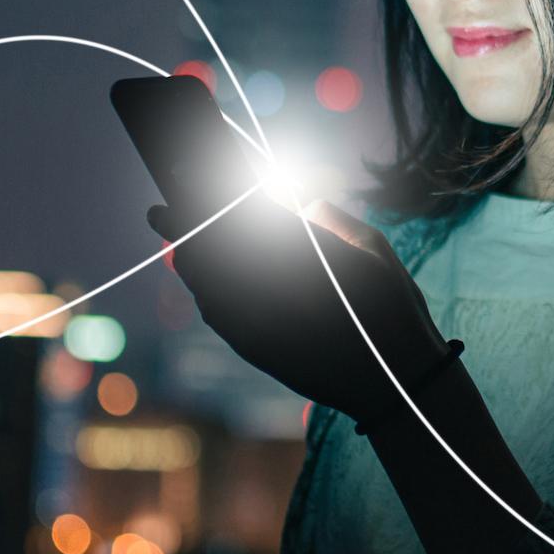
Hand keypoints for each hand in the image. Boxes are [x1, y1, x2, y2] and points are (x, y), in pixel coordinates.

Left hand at [150, 198, 449, 424]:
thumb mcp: (372, 249)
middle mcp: (267, 281)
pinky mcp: (252, 347)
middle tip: (160, 209)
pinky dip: (203, 289)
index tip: (184, 172)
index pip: (235, 209)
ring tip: (176, 239)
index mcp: (298, 248)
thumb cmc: (392, 309)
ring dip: (188, 255)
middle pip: (208, 243)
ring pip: (204, 279)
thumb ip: (329, 219)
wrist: (393, 381)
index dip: (204, 190)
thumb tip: (299, 206)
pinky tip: (201, 277)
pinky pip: (214, 311)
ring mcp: (254, 318)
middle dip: (183, 222)